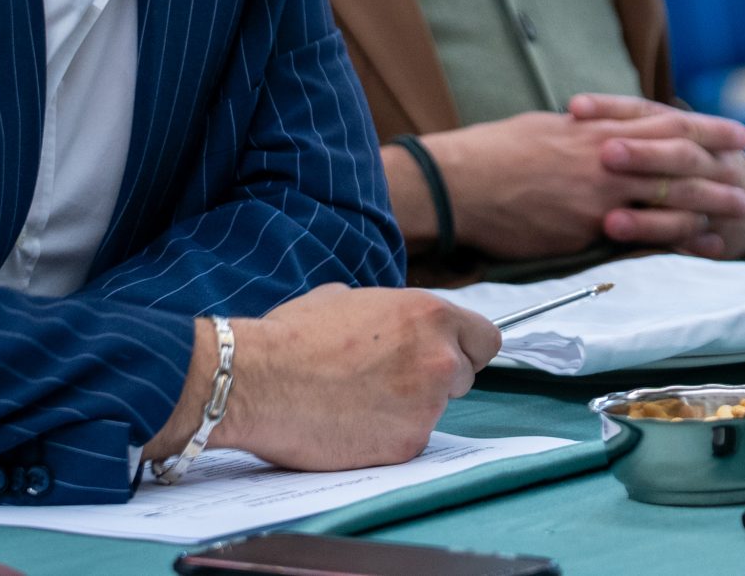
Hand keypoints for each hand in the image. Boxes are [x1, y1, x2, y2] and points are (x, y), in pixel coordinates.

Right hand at [176, 285, 497, 472]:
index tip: (446, 356)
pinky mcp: (406, 445)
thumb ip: (387, 313)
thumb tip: (390, 323)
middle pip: (464, 377)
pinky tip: (350, 425)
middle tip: (389, 381)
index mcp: (429, 315)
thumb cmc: (294, 337)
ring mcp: (426, 406)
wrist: (259, 381)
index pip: (485, 339)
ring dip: (408, 410)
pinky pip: (408, 441)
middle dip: (434, 380)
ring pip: (434, 412)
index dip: (464, 348)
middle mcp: (439, 359)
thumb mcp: (346, 299)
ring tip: (357, 401)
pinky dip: (386, 437)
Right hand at [414, 102, 744, 260]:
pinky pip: (641, 239)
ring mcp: (599, 196)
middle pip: (678, 164)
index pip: (667, 123)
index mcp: (598, 128)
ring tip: (735, 220)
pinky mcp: (585, 231)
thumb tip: (606, 131)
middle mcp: (607, 159)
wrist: (460, 182)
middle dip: (718, 174)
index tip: (738, 134)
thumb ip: (586, 131)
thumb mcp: (547, 126)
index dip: (708, 129)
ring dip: (706, 211)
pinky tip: (696, 247)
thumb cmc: (496, 151)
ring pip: (667, 203)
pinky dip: (673, 243)